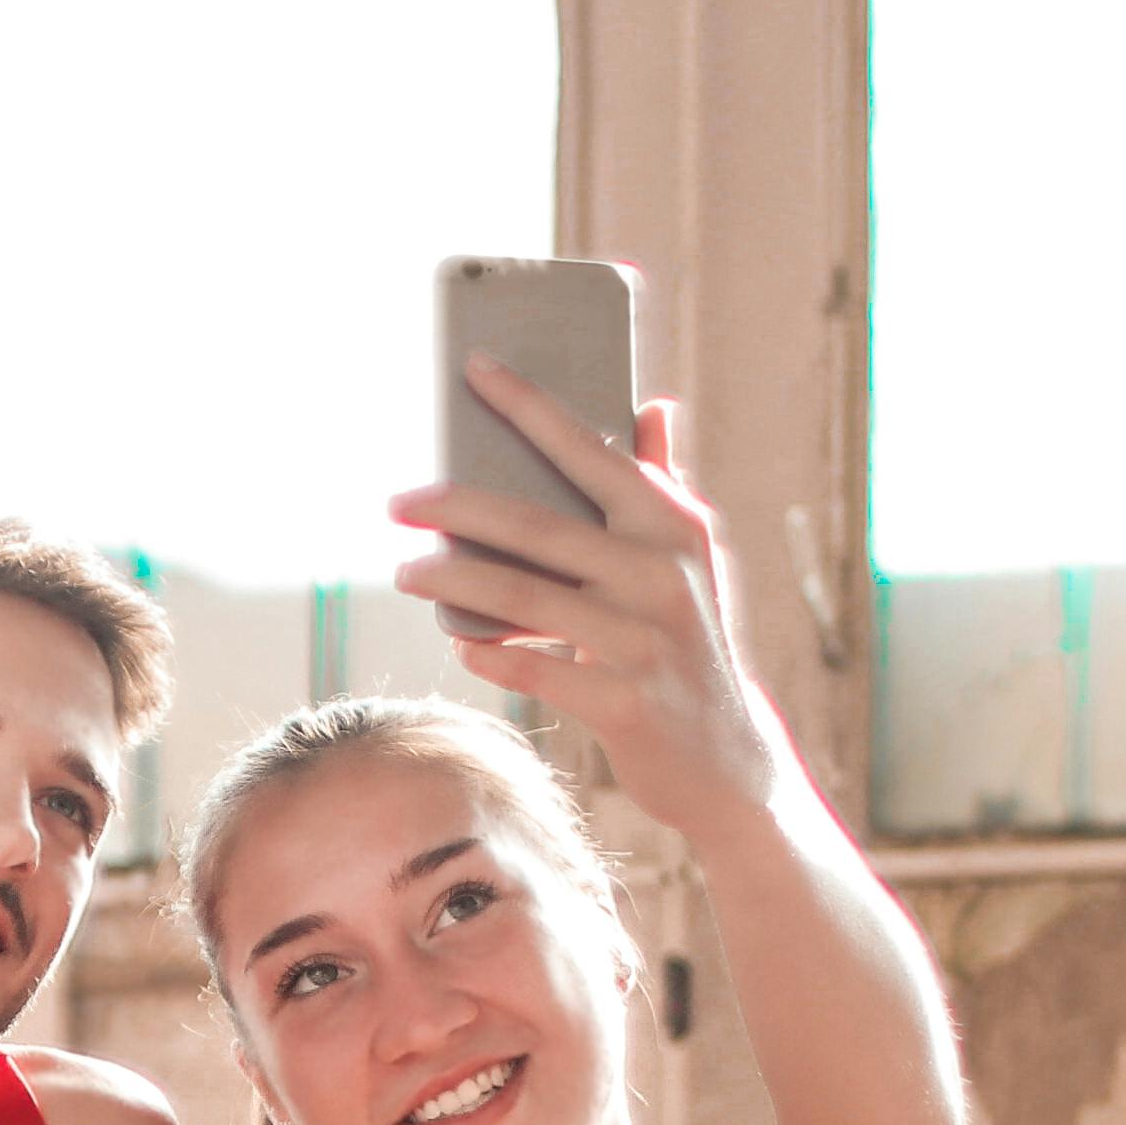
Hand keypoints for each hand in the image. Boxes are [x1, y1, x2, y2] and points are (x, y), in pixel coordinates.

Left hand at [393, 367, 771, 830]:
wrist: (727, 757)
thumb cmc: (685, 642)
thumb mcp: (686, 561)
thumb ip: (661, 485)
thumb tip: (655, 403)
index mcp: (673, 526)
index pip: (591, 450)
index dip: (530, 406)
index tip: (474, 367)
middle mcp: (663, 573)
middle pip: (537, 525)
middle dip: (456, 507)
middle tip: (398, 502)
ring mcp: (646, 639)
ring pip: (524, 597)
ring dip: (453, 581)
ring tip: (406, 571)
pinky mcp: (625, 702)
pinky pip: (534, 669)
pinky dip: (488, 654)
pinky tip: (460, 643)